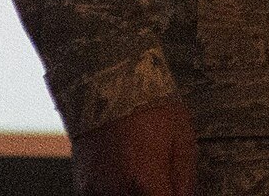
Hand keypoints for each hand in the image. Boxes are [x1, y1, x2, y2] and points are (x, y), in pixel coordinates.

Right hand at [71, 96, 195, 195]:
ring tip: (142, 173)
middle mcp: (116, 191)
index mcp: (144, 180)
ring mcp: (95, 190)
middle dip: (156, 193)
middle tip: (161, 180)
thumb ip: (185, 179)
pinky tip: (126, 176)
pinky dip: (118, 192)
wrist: (109, 84)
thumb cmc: (150, 106)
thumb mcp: (182, 138)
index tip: (176, 191)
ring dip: (136, 193)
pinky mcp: (82, 186)